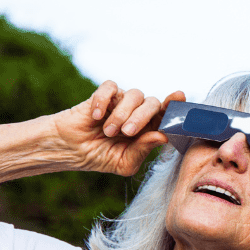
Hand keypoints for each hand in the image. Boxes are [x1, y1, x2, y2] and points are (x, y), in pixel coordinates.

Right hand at [51, 81, 185, 175]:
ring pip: (135, 95)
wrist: (70, 151)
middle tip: (127, 132)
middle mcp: (139, 112)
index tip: (179, 97)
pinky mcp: (103, 95)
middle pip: (153, 103)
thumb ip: (143, 150)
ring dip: (122, 114)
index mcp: (149, 128)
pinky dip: (104, 101)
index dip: (175, 105)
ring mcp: (121, 102)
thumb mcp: (124, 162)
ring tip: (108, 132)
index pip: (167, 114)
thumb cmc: (100, 157)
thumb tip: (162, 136)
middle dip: (142, 118)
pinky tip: (96, 116)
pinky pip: (111, 87)